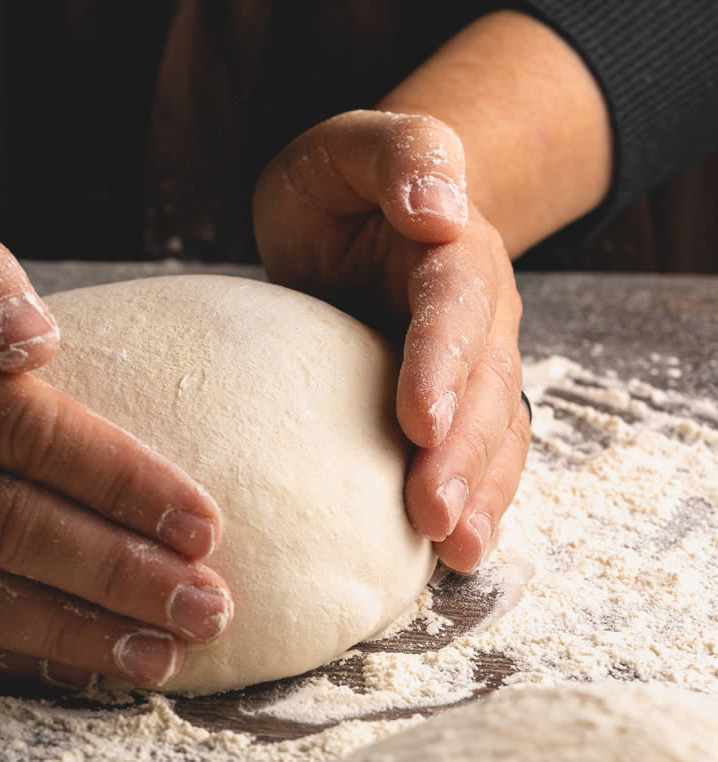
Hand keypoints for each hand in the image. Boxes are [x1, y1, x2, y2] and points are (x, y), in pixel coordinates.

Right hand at [0, 199, 232, 690]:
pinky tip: (73, 663)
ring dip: (69, 632)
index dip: (121, 484)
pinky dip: (1, 649)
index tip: (204, 526)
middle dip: (115, 574)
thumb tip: (39, 341)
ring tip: (161, 655)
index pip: (25, 435)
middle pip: (3, 526)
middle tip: (208, 606)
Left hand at [254, 111, 530, 571]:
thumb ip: (401, 154)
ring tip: (456, 550)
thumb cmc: (339, 186)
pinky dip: (474, 499)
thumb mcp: (348, 147)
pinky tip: (457, 548)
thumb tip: (439, 208)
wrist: (357, 216)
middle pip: (484, 384)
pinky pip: (478, 453)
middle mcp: (477, 312)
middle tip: (430, 514)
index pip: (455, 307)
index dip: (441, 364)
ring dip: (477, 491)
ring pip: (492, 430)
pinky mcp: (453, 400)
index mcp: (452, 250)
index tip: (419, 422)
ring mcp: (472, 362)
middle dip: (461, 453)